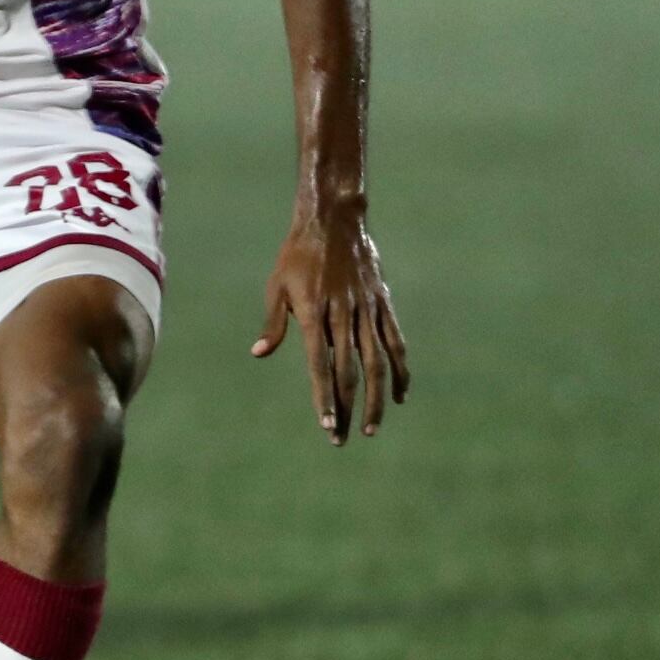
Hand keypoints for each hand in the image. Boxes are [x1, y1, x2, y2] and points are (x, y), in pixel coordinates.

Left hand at [253, 203, 408, 443]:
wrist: (333, 221)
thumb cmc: (296, 255)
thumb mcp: (277, 285)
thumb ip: (274, 323)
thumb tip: (260, 353)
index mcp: (313, 313)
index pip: (320, 366)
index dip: (324, 398)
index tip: (326, 426)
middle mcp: (343, 316)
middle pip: (348, 371)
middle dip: (346, 407)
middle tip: (342, 438)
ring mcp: (367, 310)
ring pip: (377, 362)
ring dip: (376, 398)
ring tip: (371, 427)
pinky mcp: (383, 304)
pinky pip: (395, 342)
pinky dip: (400, 369)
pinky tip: (399, 394)